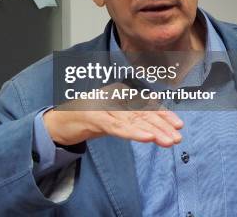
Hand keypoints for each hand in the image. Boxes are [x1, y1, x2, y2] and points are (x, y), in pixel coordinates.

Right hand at [43, 83, 183, 146]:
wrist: (57, 122)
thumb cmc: (85, 118)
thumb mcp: (111, 118)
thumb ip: (128, 120)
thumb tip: (151, 127)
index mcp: (118, 96)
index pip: (144, 105)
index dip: (162, 114)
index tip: (178, 124)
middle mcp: (112, 98)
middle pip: (141, 112)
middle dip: (161, 125)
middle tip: (177, 136)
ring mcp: (102, 106)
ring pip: (132, 120)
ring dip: (152, 130)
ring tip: (168, 140)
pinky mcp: (93, 117)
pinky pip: (116, 126)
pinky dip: (132, 132)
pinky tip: (146, 138)